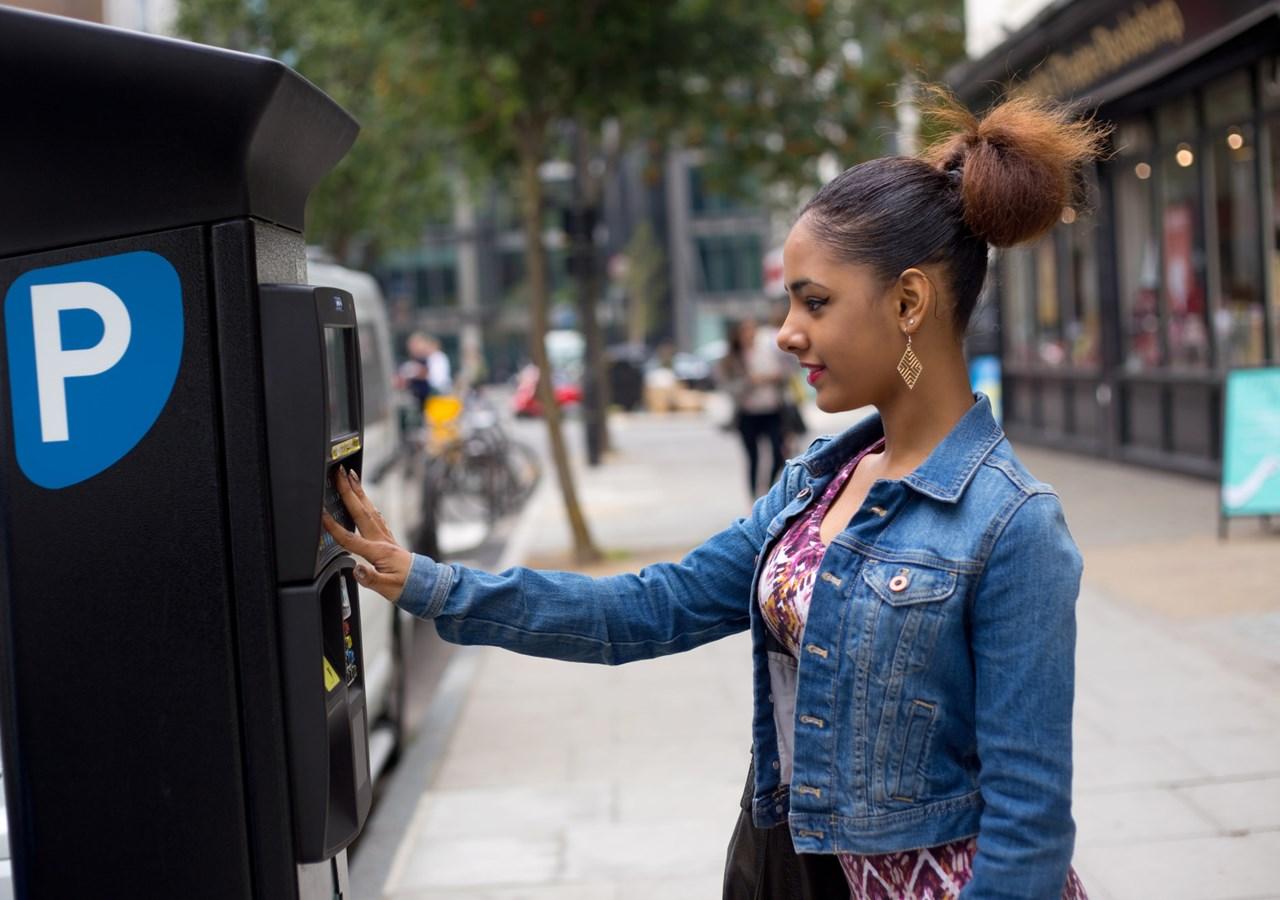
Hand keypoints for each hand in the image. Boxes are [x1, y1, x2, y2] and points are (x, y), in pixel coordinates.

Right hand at [322, 466, 412, 602]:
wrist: (425, 585)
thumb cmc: (407, 587)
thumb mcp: (387, 588)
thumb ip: (370, 579)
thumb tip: (356, 569)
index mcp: (378, 552)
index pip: (350, 538)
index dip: (334, 526)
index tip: (322, 513)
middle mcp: (382, 540)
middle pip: (361, 512)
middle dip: (349, 492)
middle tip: (339, 473)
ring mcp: (386, 537)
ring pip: (369, 509)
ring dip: (359, 492)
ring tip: (351, 477)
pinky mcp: (388, 538)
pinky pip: (375, 516)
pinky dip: (368, 505)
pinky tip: (365, 500)